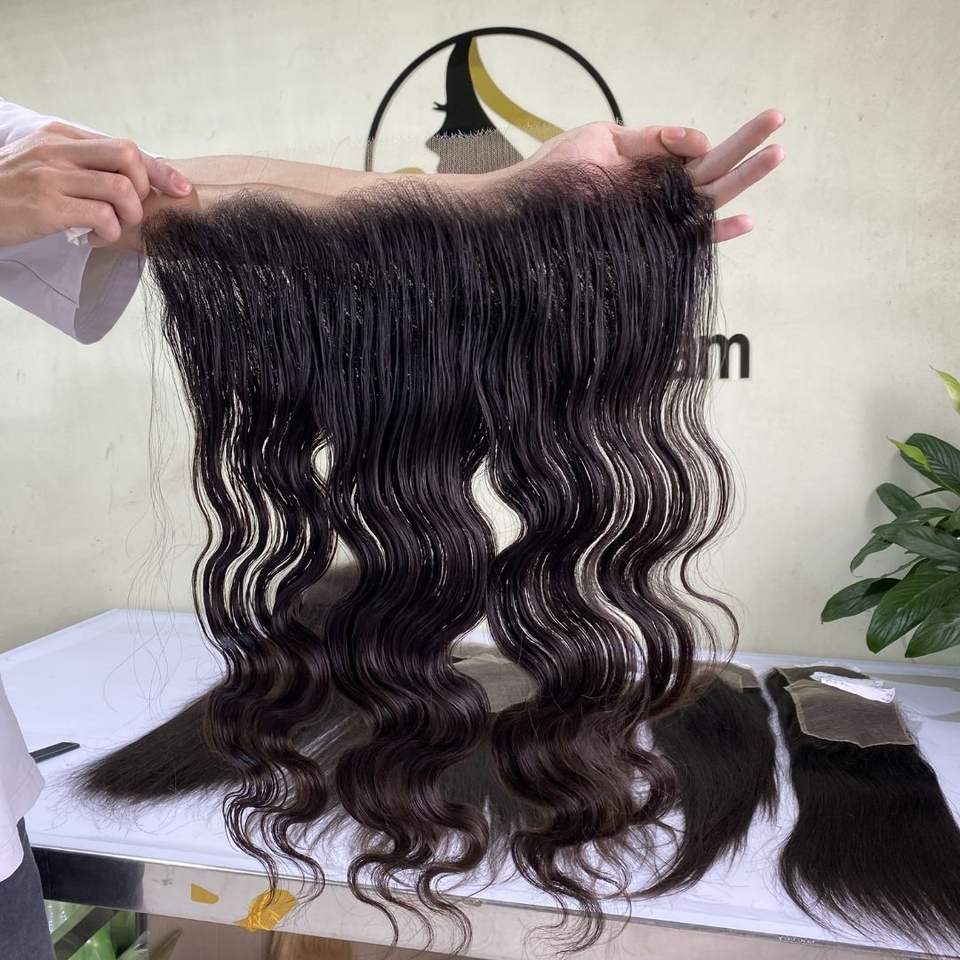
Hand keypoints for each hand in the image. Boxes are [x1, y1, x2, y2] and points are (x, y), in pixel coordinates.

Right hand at [0, 121, 192, 246]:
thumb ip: (83, 165)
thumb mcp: (45, 165)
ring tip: (111, 228)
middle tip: (130, 211)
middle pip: (129, 157)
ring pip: (121, 188)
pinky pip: (102, 216)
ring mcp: (51, 176)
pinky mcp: (47, 206)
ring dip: (129, 215)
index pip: (125, 145)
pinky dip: (109, 233)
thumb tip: (134, 179)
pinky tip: (93, 238)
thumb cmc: (11, 192)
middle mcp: (57, 149)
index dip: (159, 168)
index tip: (181, 187)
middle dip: (146, 189)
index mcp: (61, 136)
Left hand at [524, 109, 784, 242]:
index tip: (731, 131)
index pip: (695, 153)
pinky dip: (717, 233)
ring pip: (709, 198)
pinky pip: (689, 239)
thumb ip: (651, 138)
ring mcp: (657, 219)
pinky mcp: (650, 242)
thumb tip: (699, 139)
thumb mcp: (602, 139)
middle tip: (780, 121)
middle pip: (712, 170)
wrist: (526, 209)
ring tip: (776, 153)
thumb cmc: (557, 174)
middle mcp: (658, 195)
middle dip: (746, 146)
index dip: (715, 140)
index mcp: (650, 167)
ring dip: (744, 177)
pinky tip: (746, 220)